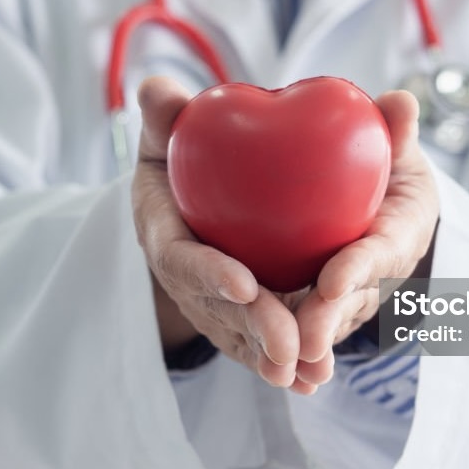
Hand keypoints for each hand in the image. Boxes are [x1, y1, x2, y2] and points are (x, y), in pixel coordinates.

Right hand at [132, 77, 318, 393]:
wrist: (188, 186)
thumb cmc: (181, 150)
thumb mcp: (170, 129)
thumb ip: (166, 114)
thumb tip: (156, 89)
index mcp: (160, 226)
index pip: (178, 256)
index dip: (206, 273)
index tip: (244, 284)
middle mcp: (181, 271)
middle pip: (213, 307)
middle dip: (251, 328)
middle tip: (289, 345)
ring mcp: (205, 298)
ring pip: (237, 334)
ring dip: (270, 355)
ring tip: (307, 373)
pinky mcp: (230, 314)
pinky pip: (254, 341)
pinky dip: (280, 361)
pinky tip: (312, 379)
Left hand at [292, 90, 438, 383]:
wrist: (380, 193)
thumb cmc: (386, 162)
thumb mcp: (394, 143)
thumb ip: (393, 128)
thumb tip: (402, 102)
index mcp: (404, 227)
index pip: (383, 251)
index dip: (361, 267)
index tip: (334, 281)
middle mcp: (381, 270)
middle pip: (353, 301)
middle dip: (328, 321)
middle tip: (302, 341)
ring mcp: (355, 294)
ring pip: (327, 323)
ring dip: (305, 344)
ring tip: (282, 367)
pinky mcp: (324, 305)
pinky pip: (304, 329)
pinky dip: (290, 352)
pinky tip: (273, 374)